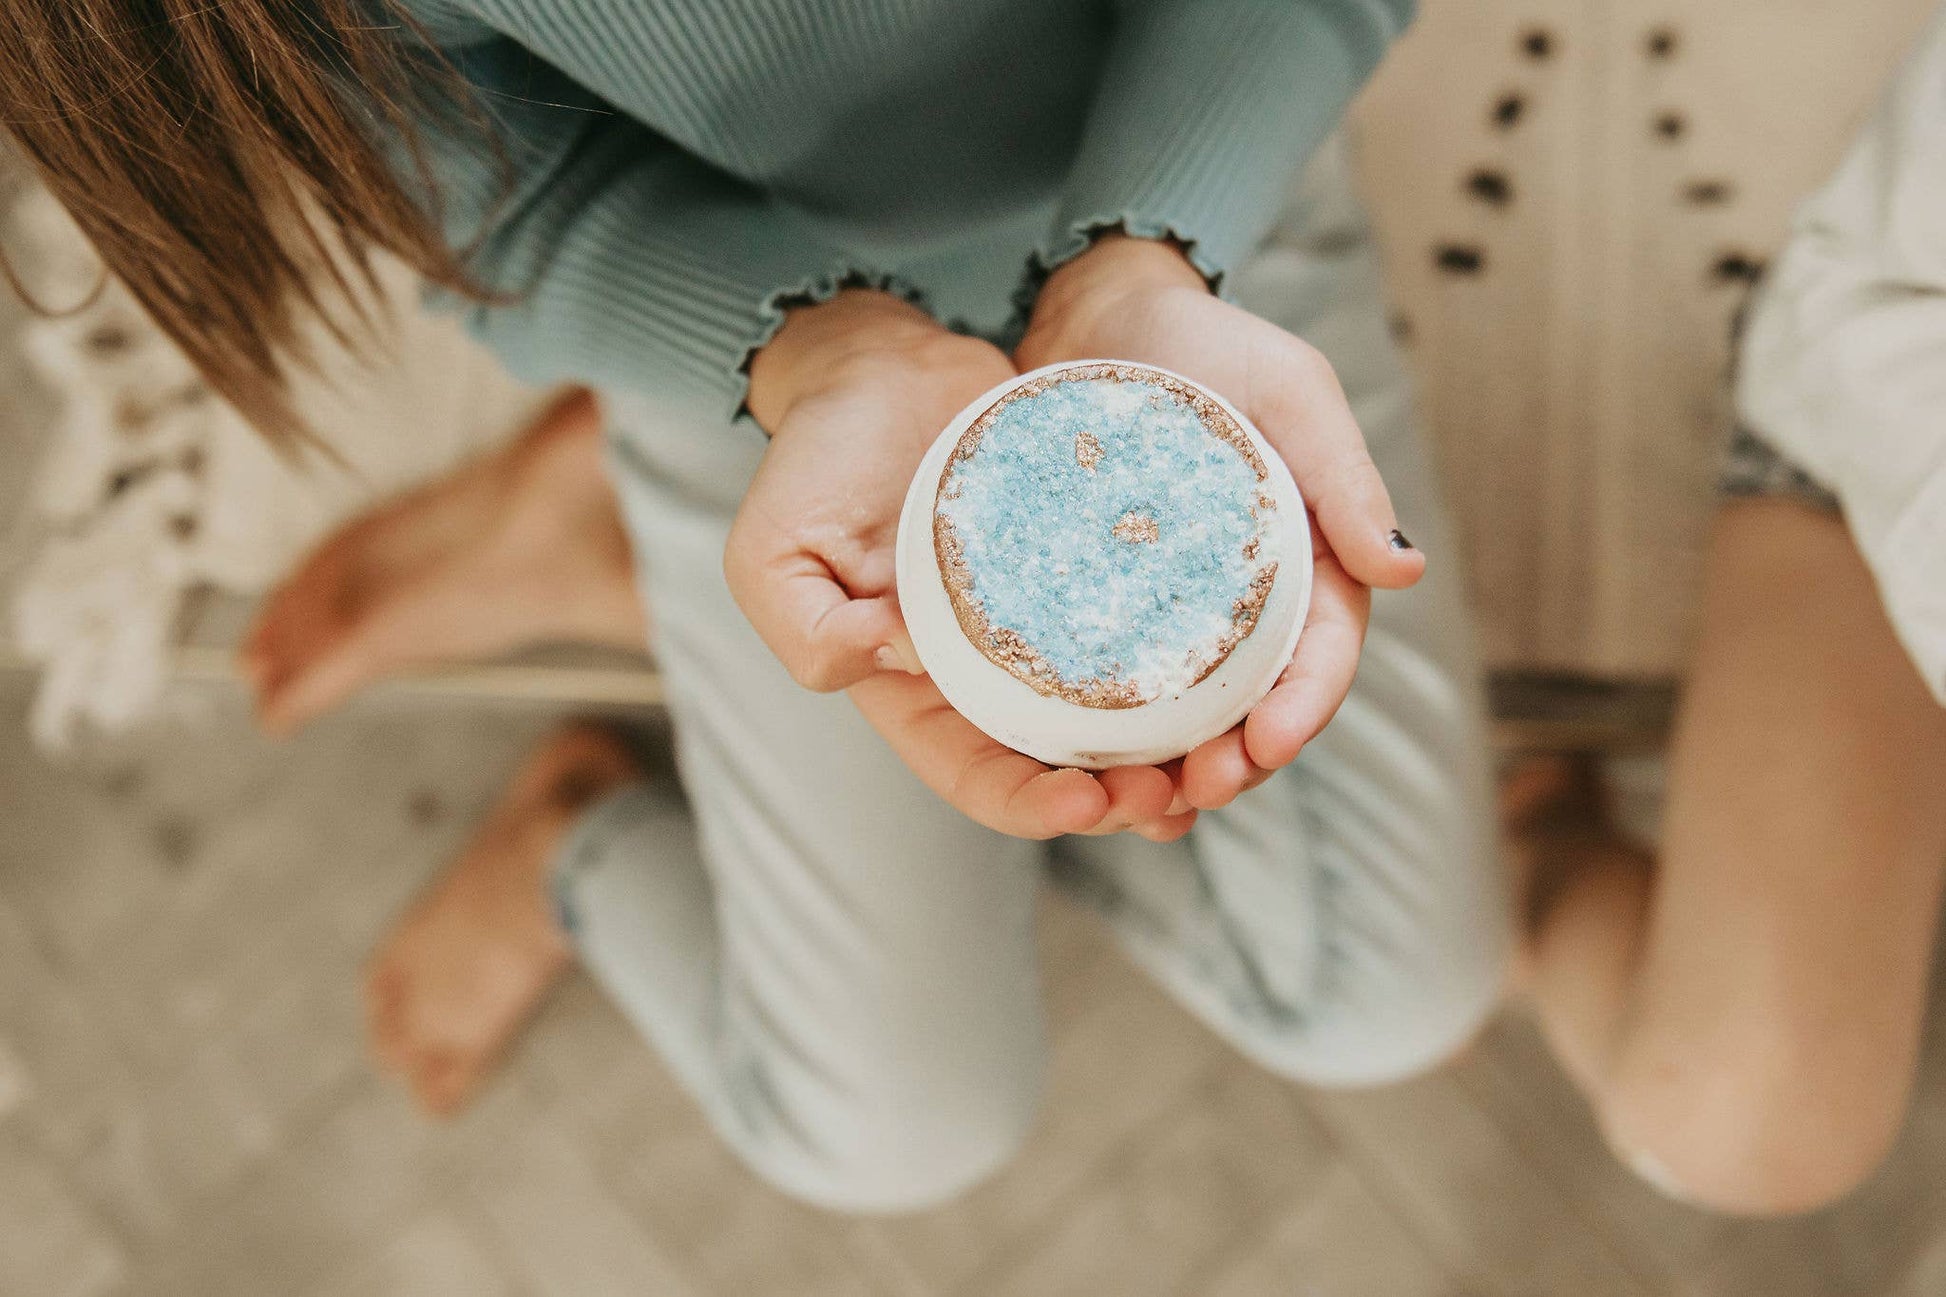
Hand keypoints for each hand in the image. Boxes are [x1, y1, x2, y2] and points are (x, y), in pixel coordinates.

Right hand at [730, 288, 1191, 839]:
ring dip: (1168, 754)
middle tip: (1179, 791)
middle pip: (1063, 767)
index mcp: (910, 690)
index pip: (977, 777)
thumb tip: (900, 662)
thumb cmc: (817, 454)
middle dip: (1122, 798)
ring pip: (1118, 718)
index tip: (1090, 799)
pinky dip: (1187, 670)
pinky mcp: (1089, 571)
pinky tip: (1233, 677)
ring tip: (1221, 759)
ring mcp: (1042, 624)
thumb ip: (812, 630)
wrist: (883, 361)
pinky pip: (1146, 634)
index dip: (1033, 805)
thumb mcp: (772, 550)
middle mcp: (984, 674)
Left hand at [1015, 236, 1424, 809]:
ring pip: (1187, 713)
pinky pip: (1112, 685)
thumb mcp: (1288, 391)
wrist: (1096, 315)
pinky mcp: (1105, 608)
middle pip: (1255, 703)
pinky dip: (1109, 735)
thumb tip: (1403, 573)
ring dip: (1174, 766)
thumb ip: (1342, 474)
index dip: (1304, 707)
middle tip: (1200, 792)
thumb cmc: (1205, 342)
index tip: (1269, 744)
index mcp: (1307, 559)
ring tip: (1143, 802)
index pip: (1321, 652)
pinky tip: (1081, 768)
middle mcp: (1245, 601)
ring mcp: (1174, 611)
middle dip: (1239, 760)